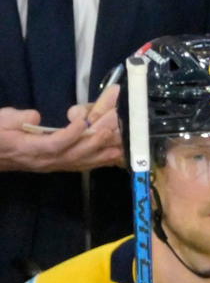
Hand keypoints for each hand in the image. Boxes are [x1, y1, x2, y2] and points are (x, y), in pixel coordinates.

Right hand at [0, 91, 122, 173]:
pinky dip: (100, 160)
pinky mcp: (59, 166)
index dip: (70, 134)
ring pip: (82, 161)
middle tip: (114, 123)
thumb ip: (14, 119)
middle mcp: (45, 161)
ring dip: (104, 151)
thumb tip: (35, 115)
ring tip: (122, 141)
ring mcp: (53, 165)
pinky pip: (82, 165)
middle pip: (75, 153)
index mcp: (28, 149)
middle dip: (97, 139)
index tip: (82, 121)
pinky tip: (115, 154)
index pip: (54, 145)